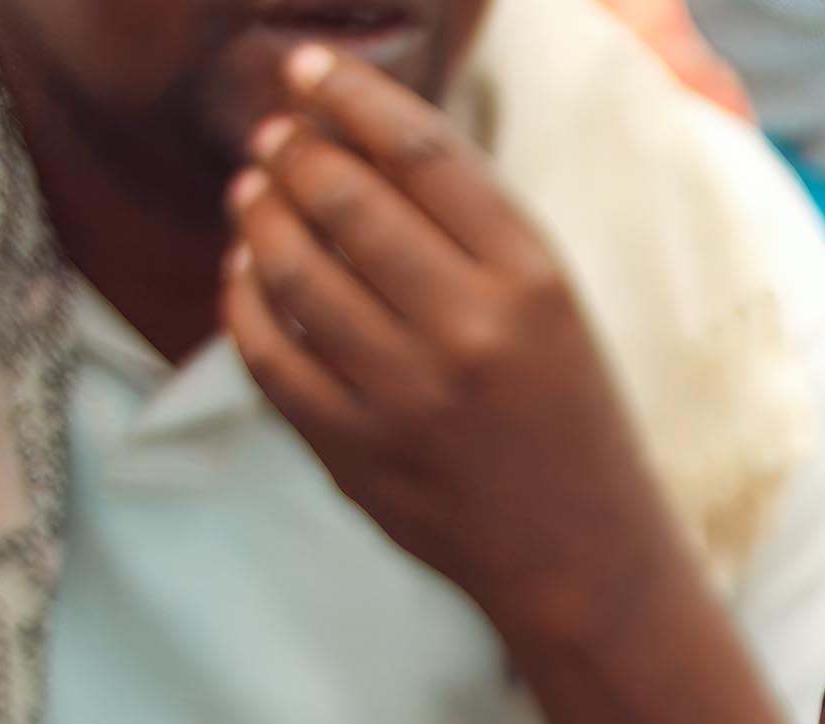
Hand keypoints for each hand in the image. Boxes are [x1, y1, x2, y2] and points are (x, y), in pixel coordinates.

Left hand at [222, 42, 696, 654]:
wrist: (581, 555)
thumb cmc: (568, 414)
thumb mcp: (555, 306)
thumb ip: (470, 228)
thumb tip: (355, 138)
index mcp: (533, 282)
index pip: (422, 153)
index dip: (349, 96)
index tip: (307, 68)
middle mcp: (469, 332)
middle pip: (345, 199)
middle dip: (292, 150)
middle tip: (274, 136)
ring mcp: (405, 397)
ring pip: (292, 270)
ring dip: (256, 215)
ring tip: (251, 192)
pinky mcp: (354, 452)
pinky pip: (268, 354)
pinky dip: (243, 300)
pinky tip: (244, 274)